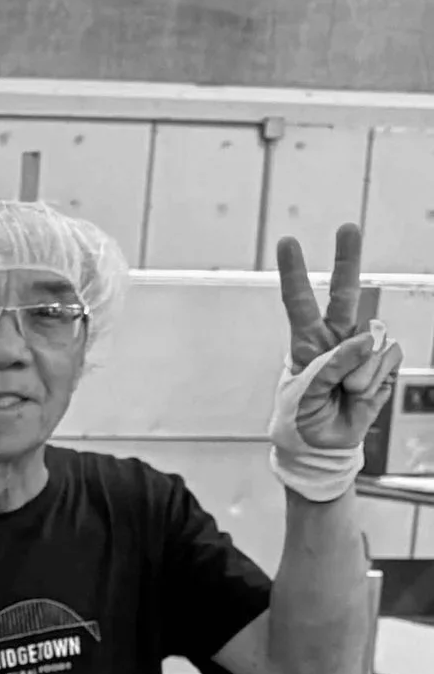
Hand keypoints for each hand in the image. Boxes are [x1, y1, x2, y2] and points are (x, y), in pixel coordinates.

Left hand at [273, 226, 402, 487]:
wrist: (325, 446)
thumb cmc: (304, 419)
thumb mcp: (306, 395)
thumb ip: (333, 365)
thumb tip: (368, 338)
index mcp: (306, 342)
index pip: (298, 302)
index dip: (294, 272)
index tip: (287, 242)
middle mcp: (335, 338)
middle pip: (344, 293)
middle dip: (347, 259)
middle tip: (348, 227)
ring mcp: (362, 348)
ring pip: (373, 338)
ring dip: (361, 371)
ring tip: (344, 393)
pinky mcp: (382, 361)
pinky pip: (387, 358)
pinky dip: (374, 378)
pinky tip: (360, 393)